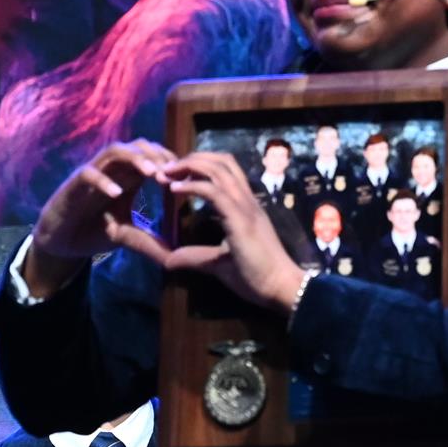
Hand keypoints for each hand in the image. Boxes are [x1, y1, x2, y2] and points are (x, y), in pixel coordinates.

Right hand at [22, 142, 176, 297]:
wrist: (62, 241)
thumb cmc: (95, 231)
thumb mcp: (127, 237)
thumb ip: (149, 243)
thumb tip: (176, 258)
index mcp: (129, 177)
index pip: (154, 157)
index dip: (171, 164)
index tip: (187, 180)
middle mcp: (113, 169)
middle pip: (138, 146)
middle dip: (158, 156)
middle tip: (173, 175)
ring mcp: (94, 173)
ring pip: (115, 151)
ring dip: (135, 158)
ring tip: (153, 173)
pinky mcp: (74, 184)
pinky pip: (88, 174)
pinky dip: (103, 181)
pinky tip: (117, 194)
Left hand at [147, 152, 310, 312]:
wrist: (281, 288)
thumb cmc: (256, 276)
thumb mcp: (217, 264)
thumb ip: (194, 257)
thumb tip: (168, 260)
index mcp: (244, 206)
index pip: (225, 171)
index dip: (201, 165)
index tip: (176, 173)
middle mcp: (246, 200)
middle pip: (221, 161)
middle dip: (192, 158)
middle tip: (167, 167)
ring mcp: (245, 207)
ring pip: (218, 170)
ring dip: (190, 166)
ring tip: (167, 172)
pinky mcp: (240, 219)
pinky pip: (215, 192)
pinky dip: (192, 185)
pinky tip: (175, 189)